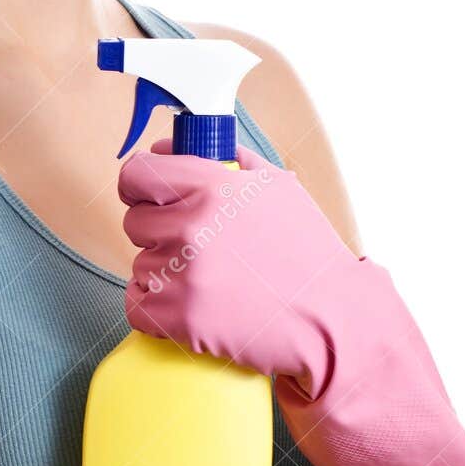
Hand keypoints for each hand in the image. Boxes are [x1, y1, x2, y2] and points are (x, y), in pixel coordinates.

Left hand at [117, 136, 359, 394]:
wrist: (330, 317)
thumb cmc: (305, 253)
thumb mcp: (277, 187)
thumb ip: (226, 160)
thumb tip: (171, 148)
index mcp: (211, 187)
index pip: (136, 174)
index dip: (140, 185)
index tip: (148, 196)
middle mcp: (191, 226)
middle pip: (134, 222)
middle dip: (159, 232)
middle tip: (198, 247)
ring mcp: (181, 274)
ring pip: (141, 265)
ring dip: (165, 272)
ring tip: (210, 280)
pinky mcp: (177, 317)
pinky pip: (138, 304)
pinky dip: (157, 308)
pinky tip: (192, 305)